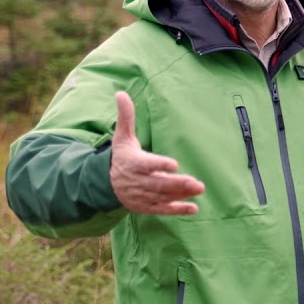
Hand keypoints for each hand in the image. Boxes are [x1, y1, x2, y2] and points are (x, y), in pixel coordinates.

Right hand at [110, 91, 204, 214]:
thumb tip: (121, 93)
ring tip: (199, 190)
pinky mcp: (146, 206)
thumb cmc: (120, 156)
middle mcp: (137, 181)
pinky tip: (193, 209)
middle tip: (197, 182)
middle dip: (177, 184)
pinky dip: (177, 210)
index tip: (174, 164)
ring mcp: (142, 196)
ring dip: (181, 195)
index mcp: (132, 163)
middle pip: (158, 184)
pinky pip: (162, 209)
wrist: (104, 184)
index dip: (159, 165)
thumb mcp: (121, 136)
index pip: (146, 164)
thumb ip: (126, 117)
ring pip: (162, 197)